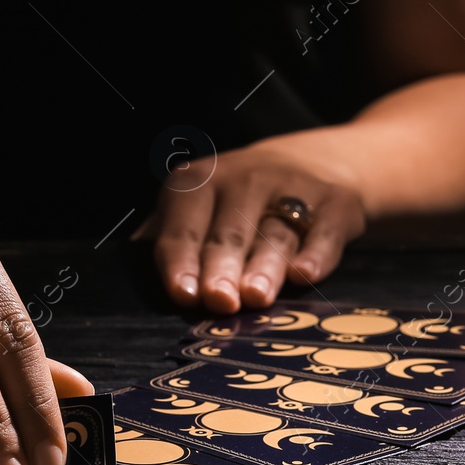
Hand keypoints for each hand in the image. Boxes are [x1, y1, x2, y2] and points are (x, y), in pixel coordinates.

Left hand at [136, 142, 366, 311]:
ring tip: (255, 297)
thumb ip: (170, 236)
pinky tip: (305, 274)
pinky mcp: (336, 202)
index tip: (182, 293)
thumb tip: (128, 271)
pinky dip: (316, 251)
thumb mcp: (200, 206)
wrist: (322, 163)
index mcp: (199, 183)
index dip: (181, 260)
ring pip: (274, 234)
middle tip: (218, 301)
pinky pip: (325, 229)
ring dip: (264, 266)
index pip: (182, 226)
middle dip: (221, 267)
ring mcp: (293, 187)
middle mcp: (244, 178)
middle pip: (229, 233)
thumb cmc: (241, 202)